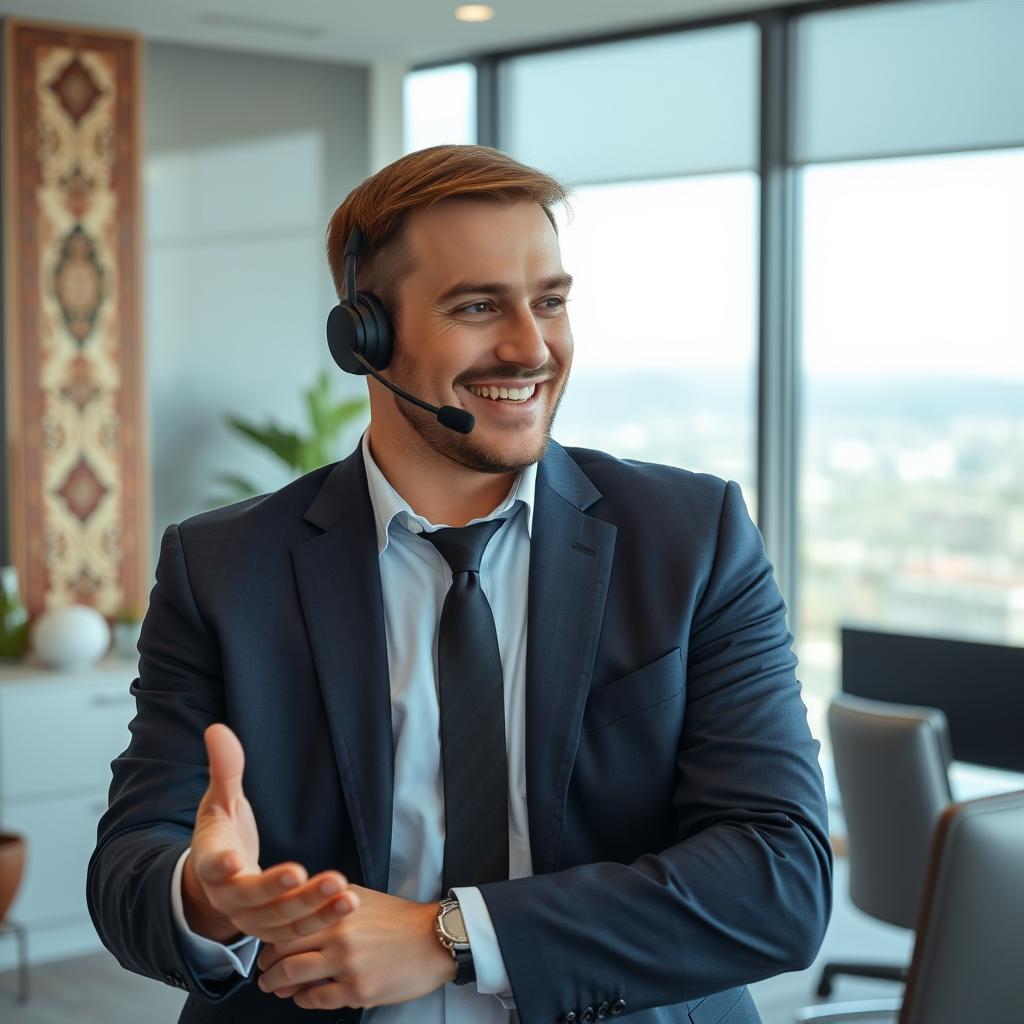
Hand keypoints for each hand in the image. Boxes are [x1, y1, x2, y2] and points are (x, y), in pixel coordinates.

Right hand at [182, 723, 358, 943]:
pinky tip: (349, 903)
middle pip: (253, 900)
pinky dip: (323, 920)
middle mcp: (230, 896)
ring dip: (313, 909)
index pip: (213, 865)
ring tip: (345, 892)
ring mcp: (252, 917)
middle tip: (310, 875)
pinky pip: (299, 931)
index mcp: (212, 862)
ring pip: (280, 921)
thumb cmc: (223, 834)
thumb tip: (217, 729)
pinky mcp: (275, 927)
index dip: (222, 866)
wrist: (219, 879)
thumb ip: (224, 768)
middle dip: (282, 891)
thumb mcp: (220, 800)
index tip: (236, 862)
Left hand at [256, 885, 456, 1009]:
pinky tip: (305, 996)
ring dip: (278, 986)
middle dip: (267, 967)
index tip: (267, 949)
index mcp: (337, 910)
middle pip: (283, 953)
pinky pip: (317, 999)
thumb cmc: (400, 919)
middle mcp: (338, 935)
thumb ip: (331, 901)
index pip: (288, 925)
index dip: (270, 941)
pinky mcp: (358, 991)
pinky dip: (304, 1000)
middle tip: (264, 973)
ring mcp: (347, 965)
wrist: (434, 940)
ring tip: (276, 988)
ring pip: (293, 978)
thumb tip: (302, 905)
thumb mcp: (362, 897)